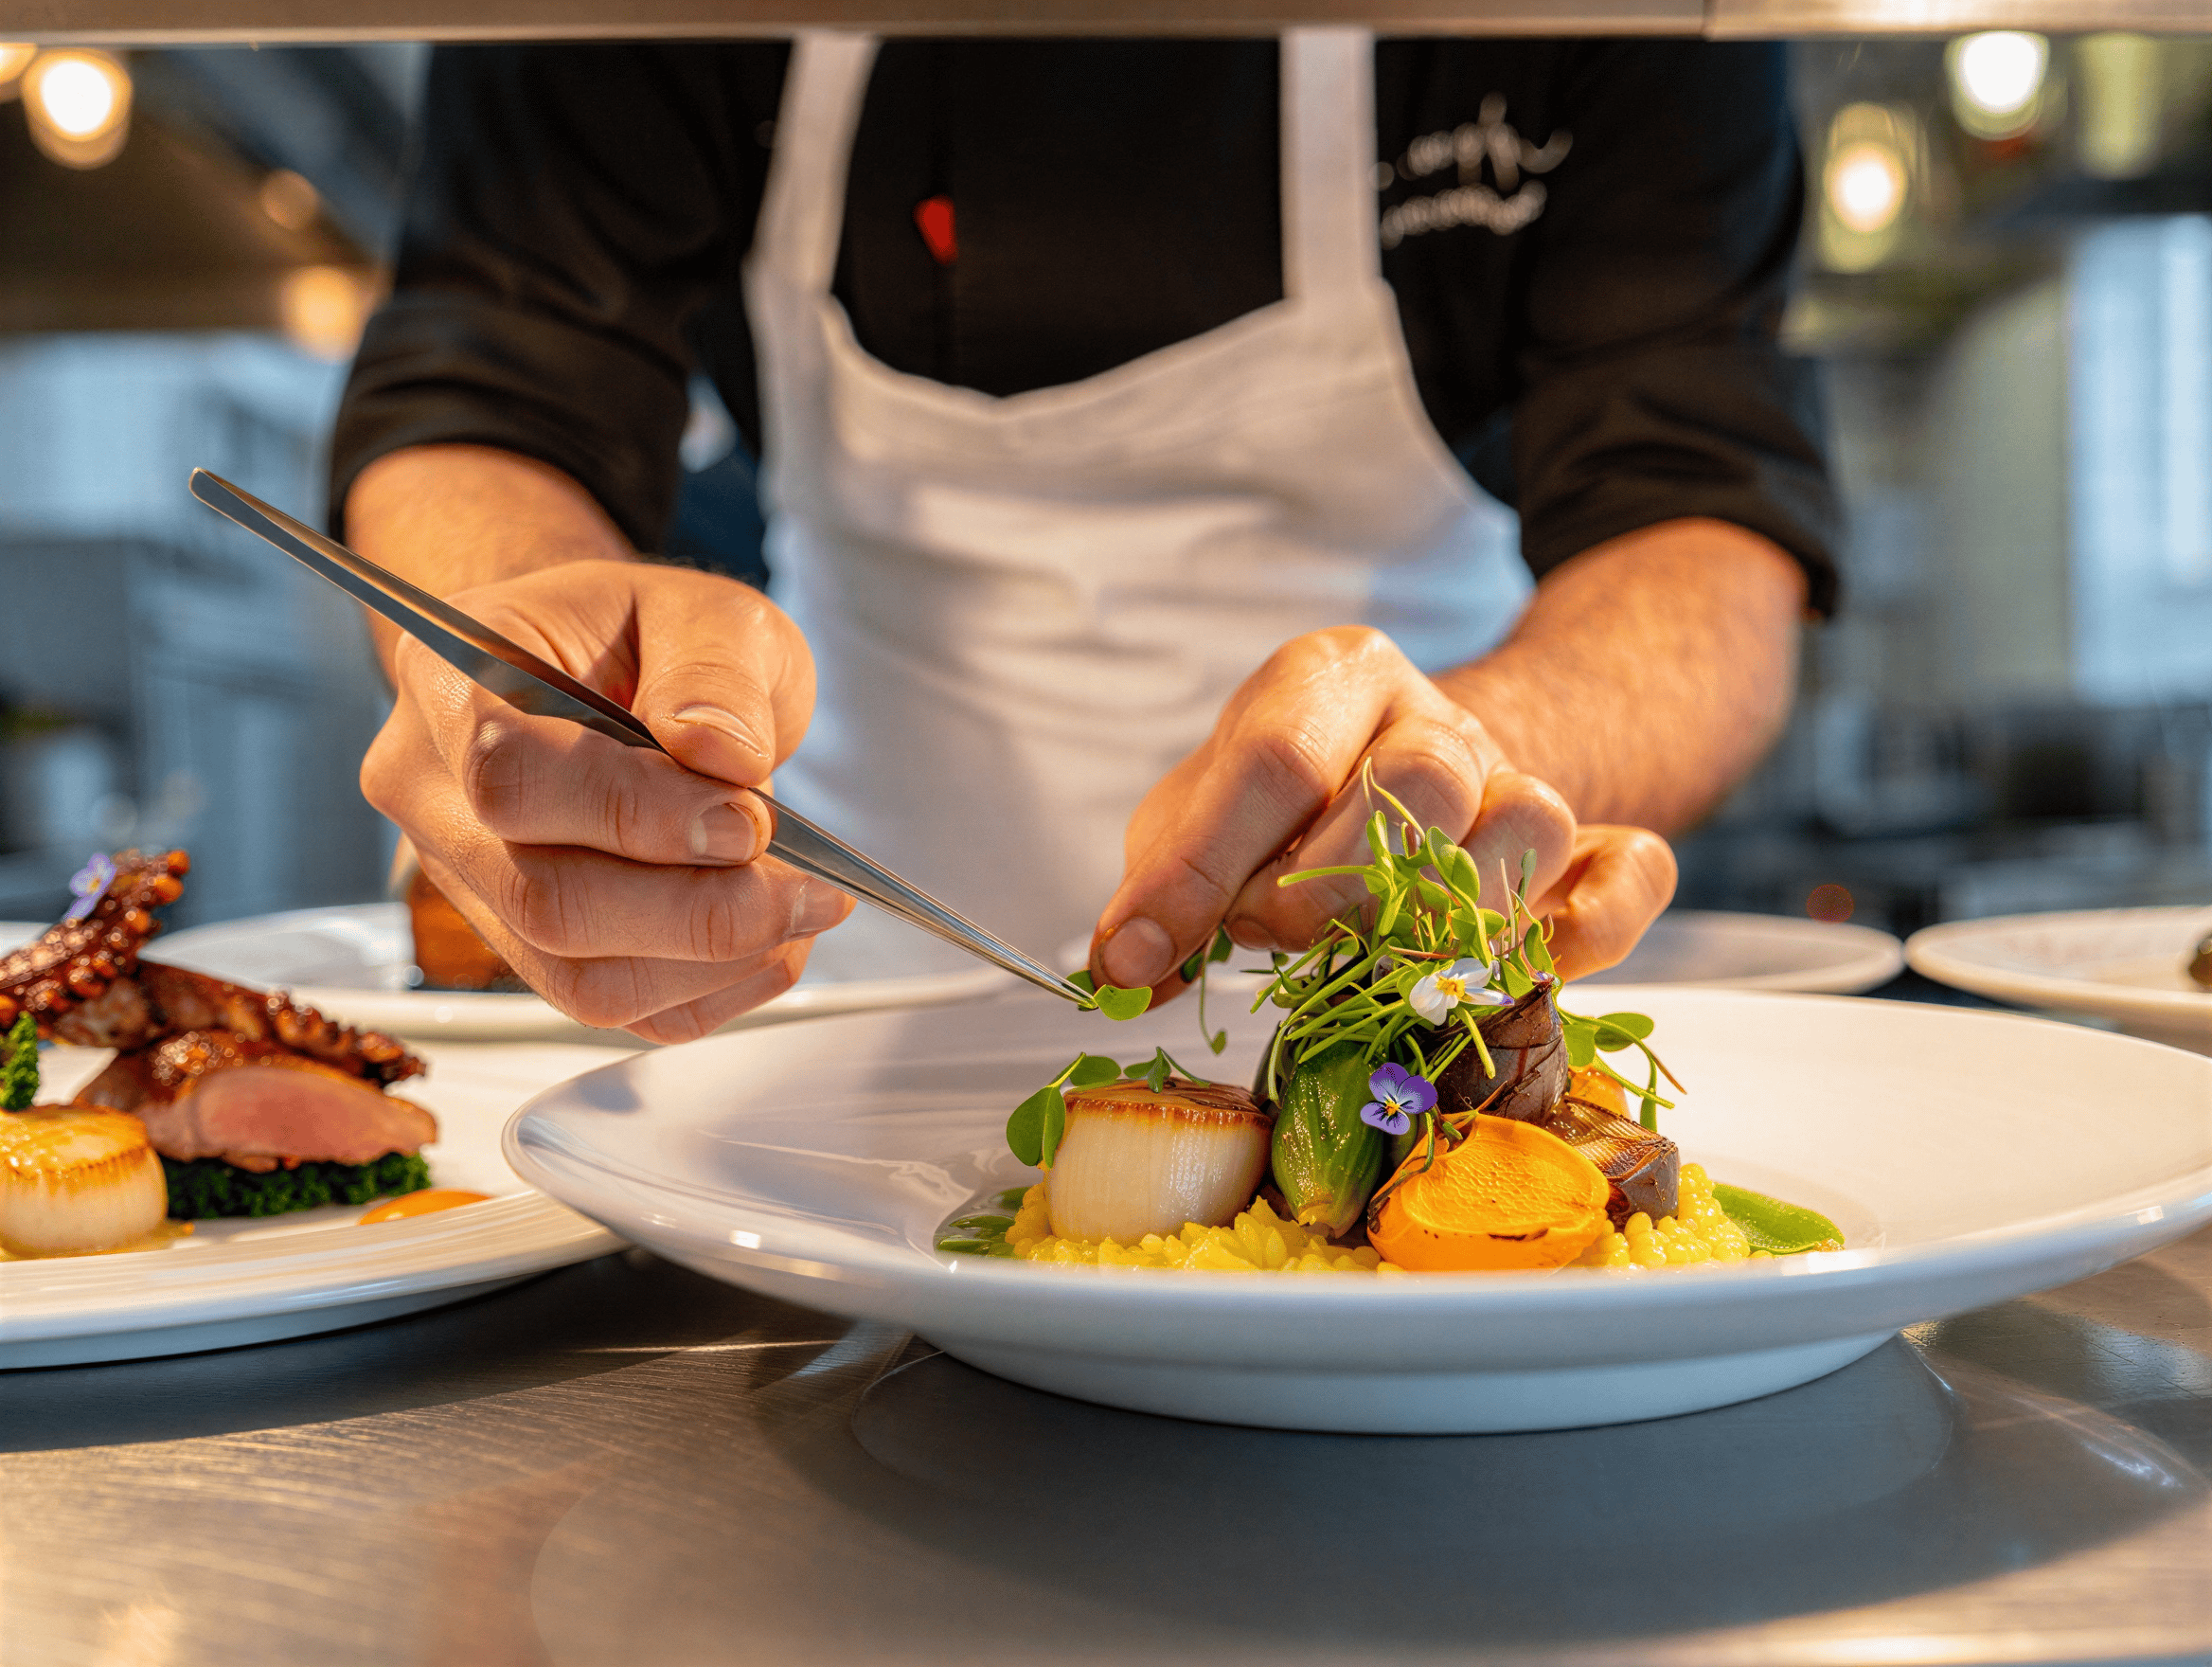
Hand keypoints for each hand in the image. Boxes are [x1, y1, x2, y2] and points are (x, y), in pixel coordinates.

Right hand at [360, 560, 853, 1041]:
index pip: (509, 777)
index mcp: (450, 679)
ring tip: (804, 909)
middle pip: (543, 901)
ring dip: (713, 960)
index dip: (635, 813)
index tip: (745, 812)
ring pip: (577, 978)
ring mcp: (472, 885)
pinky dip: (711, 989)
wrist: (615, 671)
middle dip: (697, 909)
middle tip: (806, 882)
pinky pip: (614, 1006)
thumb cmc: (646, 633)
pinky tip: (774, 940)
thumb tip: (725, 759)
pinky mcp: (526, 948)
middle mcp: (434, 796)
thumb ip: (714, 672)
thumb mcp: (704, 610)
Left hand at [1088, 627, 1670, 994]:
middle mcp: (1435, 716)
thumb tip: (1125, 964)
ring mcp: (1520, 775)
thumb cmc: (1281, 807)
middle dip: (1329, 891)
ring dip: (1448, 914)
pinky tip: (1529, 963)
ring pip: (1527, 822)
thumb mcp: (1195, 819)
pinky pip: (1630, 870)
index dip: (1203, 869)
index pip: (1275, 760)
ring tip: (1382, 950)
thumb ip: (1161, 882)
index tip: (1143, 950)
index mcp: (1331, 677)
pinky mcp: (1590, 842)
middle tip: (1280, 935)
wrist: (1404, 769)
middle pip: (1416, 785)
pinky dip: (1592, 925)